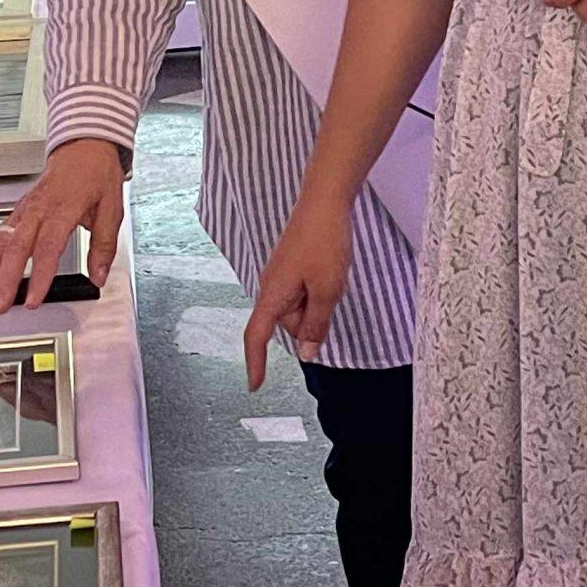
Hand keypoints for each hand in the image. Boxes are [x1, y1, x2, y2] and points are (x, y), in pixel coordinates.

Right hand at [0, 139, 124, 310]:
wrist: (84, 146)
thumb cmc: (97, 173)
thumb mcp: (113, 208)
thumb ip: (104, 246)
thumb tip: (99, 276)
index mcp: (64, 208)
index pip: (47, 248)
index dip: (38, 276)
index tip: (33, 299)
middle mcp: (39, 209)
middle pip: (15, 248)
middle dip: (4, 279)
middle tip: (0, 305)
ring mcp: (26, 208)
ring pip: (0, 240)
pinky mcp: (19, 210)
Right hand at [242, 194, 353, 390]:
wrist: (324, 200)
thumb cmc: (324, 241)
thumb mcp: (327, 290)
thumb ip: (315, 325)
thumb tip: (305, 354)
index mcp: (272, 294)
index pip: (257, 336)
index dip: (255, 363)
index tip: (255, 386)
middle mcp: (270, 286)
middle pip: (287, 324)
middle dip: (310, 320)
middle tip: (330, 291)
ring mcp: (280, 275)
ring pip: (299, 307)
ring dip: (318, 302)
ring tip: (332, 275)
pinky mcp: (291, 266)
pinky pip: (303, 291)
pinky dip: (318, 290)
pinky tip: (330, 270)